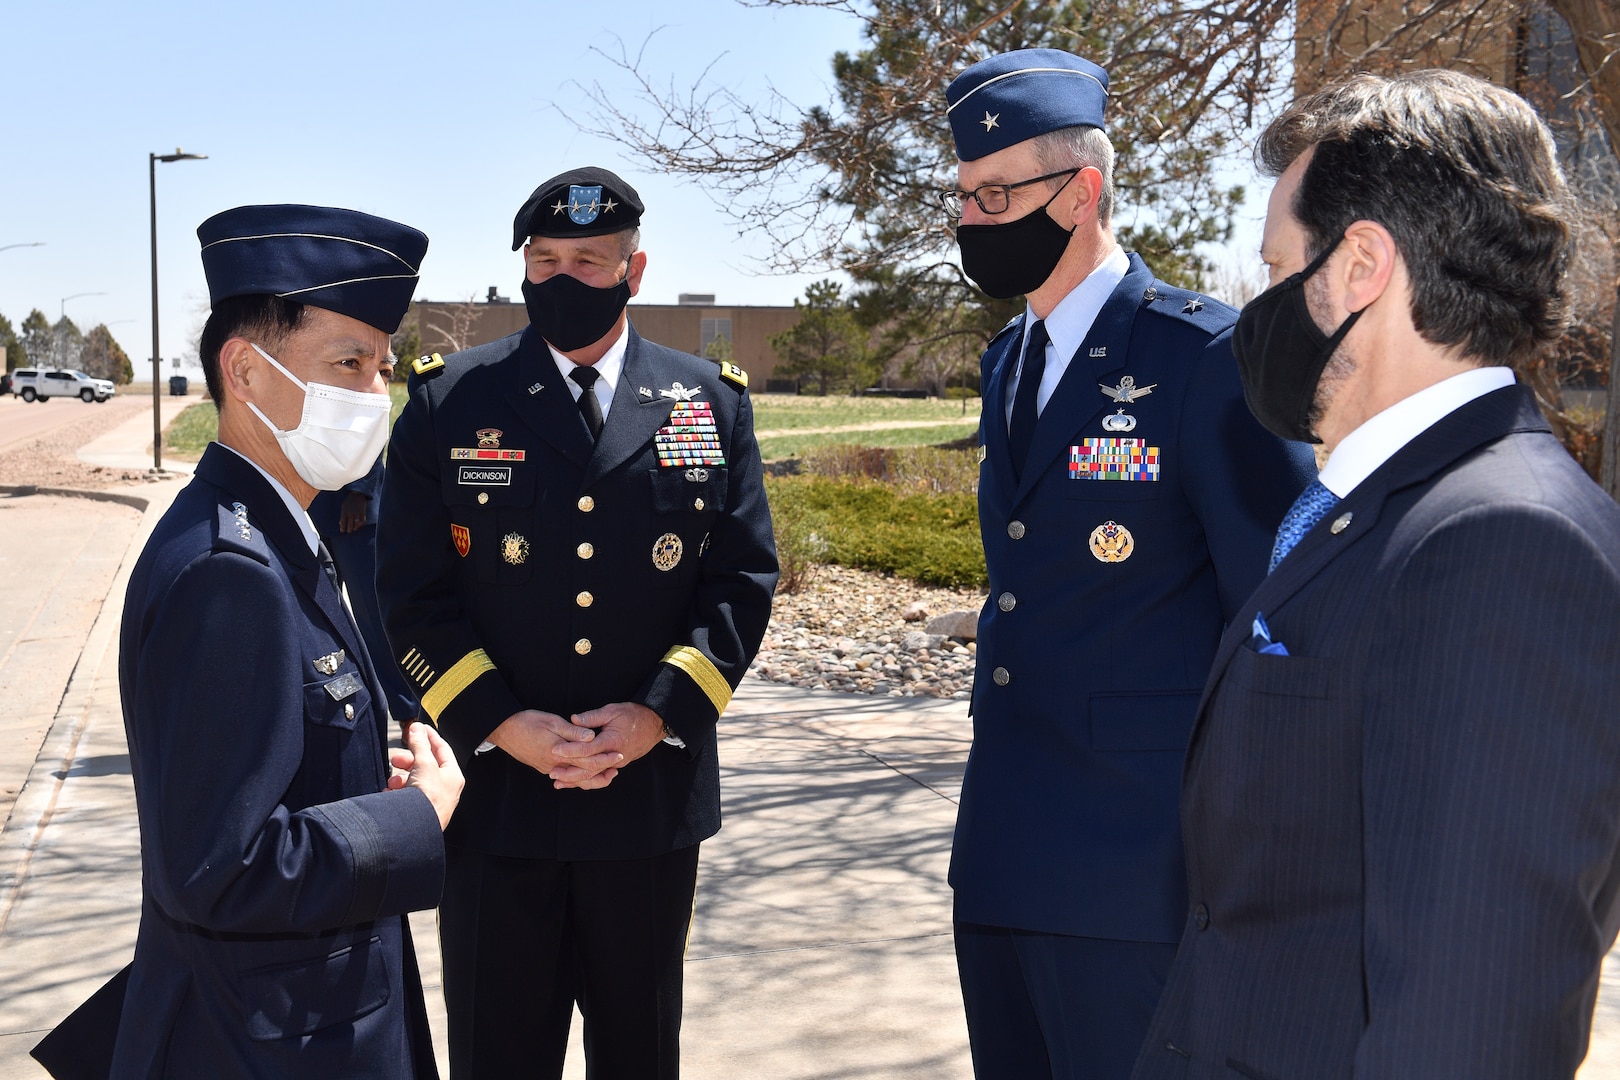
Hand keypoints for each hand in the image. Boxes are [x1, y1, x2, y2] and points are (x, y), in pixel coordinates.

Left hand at [338, 491, 369, 532]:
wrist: (357, 494)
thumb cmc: (349, 500)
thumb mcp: (343, 506)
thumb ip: (342, 514)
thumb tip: (340, 523)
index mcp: (344, 512)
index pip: (343, 522)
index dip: (342, 528)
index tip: (342, 531)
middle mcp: (351, 514)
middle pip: (350, 525)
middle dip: (349, 529)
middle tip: (349, 531)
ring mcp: (357, 514)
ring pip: (356, 524)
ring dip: (355, 528)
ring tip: (354, 529)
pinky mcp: (363, 513)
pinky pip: (362, 521)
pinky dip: (361, 524)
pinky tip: (360, 525)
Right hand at [387, 721, 463, 829]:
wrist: (415, 830)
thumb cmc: (428, 800)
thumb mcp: (424, 764)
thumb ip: (420, 745)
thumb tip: (417, 728)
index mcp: (452, 776)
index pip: (442, 749)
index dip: (429, 737)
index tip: (418, 728)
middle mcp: (444, 788)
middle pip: (424, 764)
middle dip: (408, 760)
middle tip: (396, 758)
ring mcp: (430, 800)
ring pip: (412, 780)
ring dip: (400, 778)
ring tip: (393, 782)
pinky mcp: (416, 810)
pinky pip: (404, 795)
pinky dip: (396, 792)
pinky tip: (390, 794)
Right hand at [489, 709, 624, 789]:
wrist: (504, 730)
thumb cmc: (528, 722)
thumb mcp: (553, 722)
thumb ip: (573, 732)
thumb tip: (592, 737)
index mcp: (559, 753)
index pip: (588, 761)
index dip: (605, 758)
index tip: (619, 754)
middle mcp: (555, 765)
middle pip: (583, 775)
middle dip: (602, 772)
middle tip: (617, 768)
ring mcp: (548, 769)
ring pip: (574, 780)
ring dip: (590, 778)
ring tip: (606, 774)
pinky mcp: (544, 768)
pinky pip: (564, 777)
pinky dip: (577, 778)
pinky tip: (584, 775)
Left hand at [563, 702, 665, 788]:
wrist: (654, 724)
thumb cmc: (632, 715)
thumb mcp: (612, 711)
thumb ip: (592, 716)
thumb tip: (573, 719)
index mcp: (612, 741)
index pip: (588, 749)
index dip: (571, 750)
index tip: (555, 750)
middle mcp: (615, 756)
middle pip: (590, 769)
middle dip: (570, 772)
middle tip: (552, 773)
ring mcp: (617, 763)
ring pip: (595, 776)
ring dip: (576, 780)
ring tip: (558, 782)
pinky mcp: (617, 765)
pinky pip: (600, 775)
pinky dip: (587, 780)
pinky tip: (574, 782)